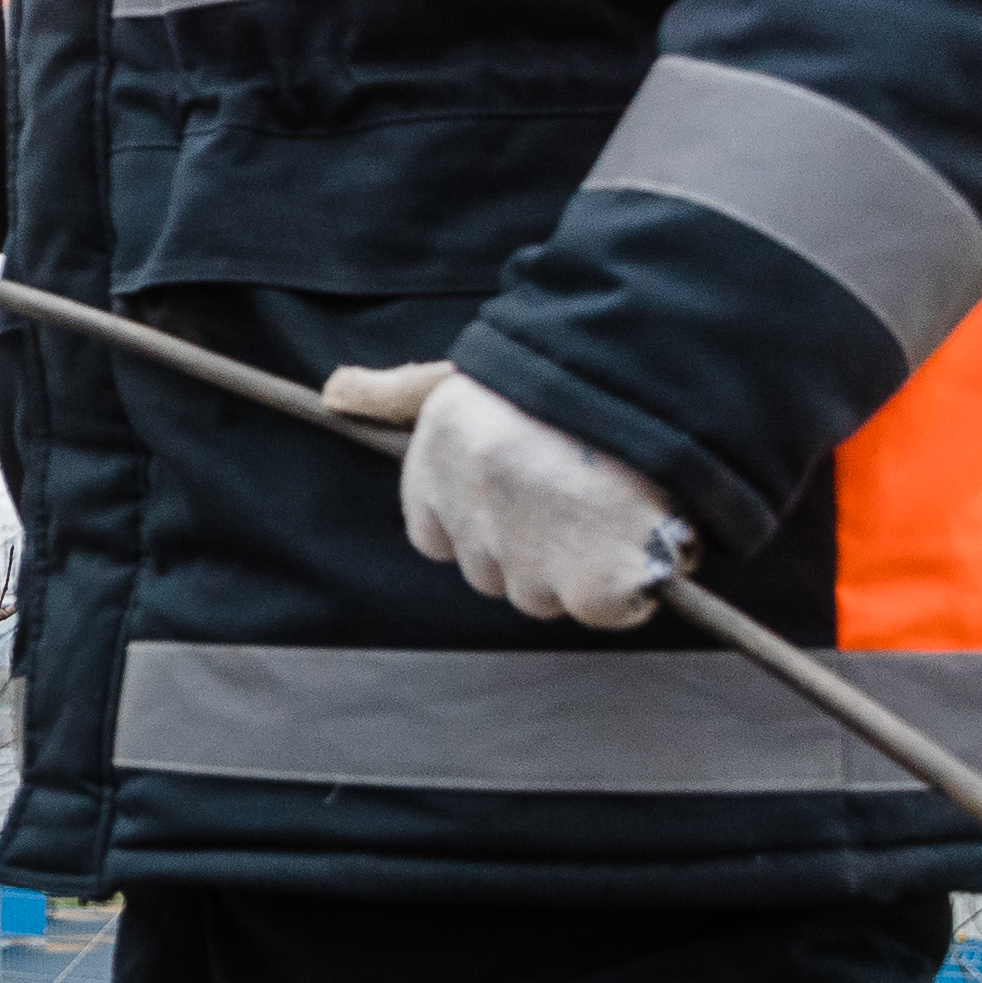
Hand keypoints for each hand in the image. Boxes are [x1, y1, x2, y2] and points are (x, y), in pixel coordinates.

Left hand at [326, 362, 693, 632]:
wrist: (639, 375)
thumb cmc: (552, 372)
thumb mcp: (458, 374)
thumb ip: (396, 393)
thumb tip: (333, 393)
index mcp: (431, 475)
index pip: (436, 538)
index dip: (483, 524)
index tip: (525, 490)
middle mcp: (470, 524)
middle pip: (494, 574)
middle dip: (534, 548)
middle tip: (582, 493)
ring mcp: (528, 561)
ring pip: (545, 596)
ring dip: (582, 568)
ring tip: (619, 504)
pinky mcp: (591, 588)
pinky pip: (608, 610)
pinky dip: (633, 587)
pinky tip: (648, 534)